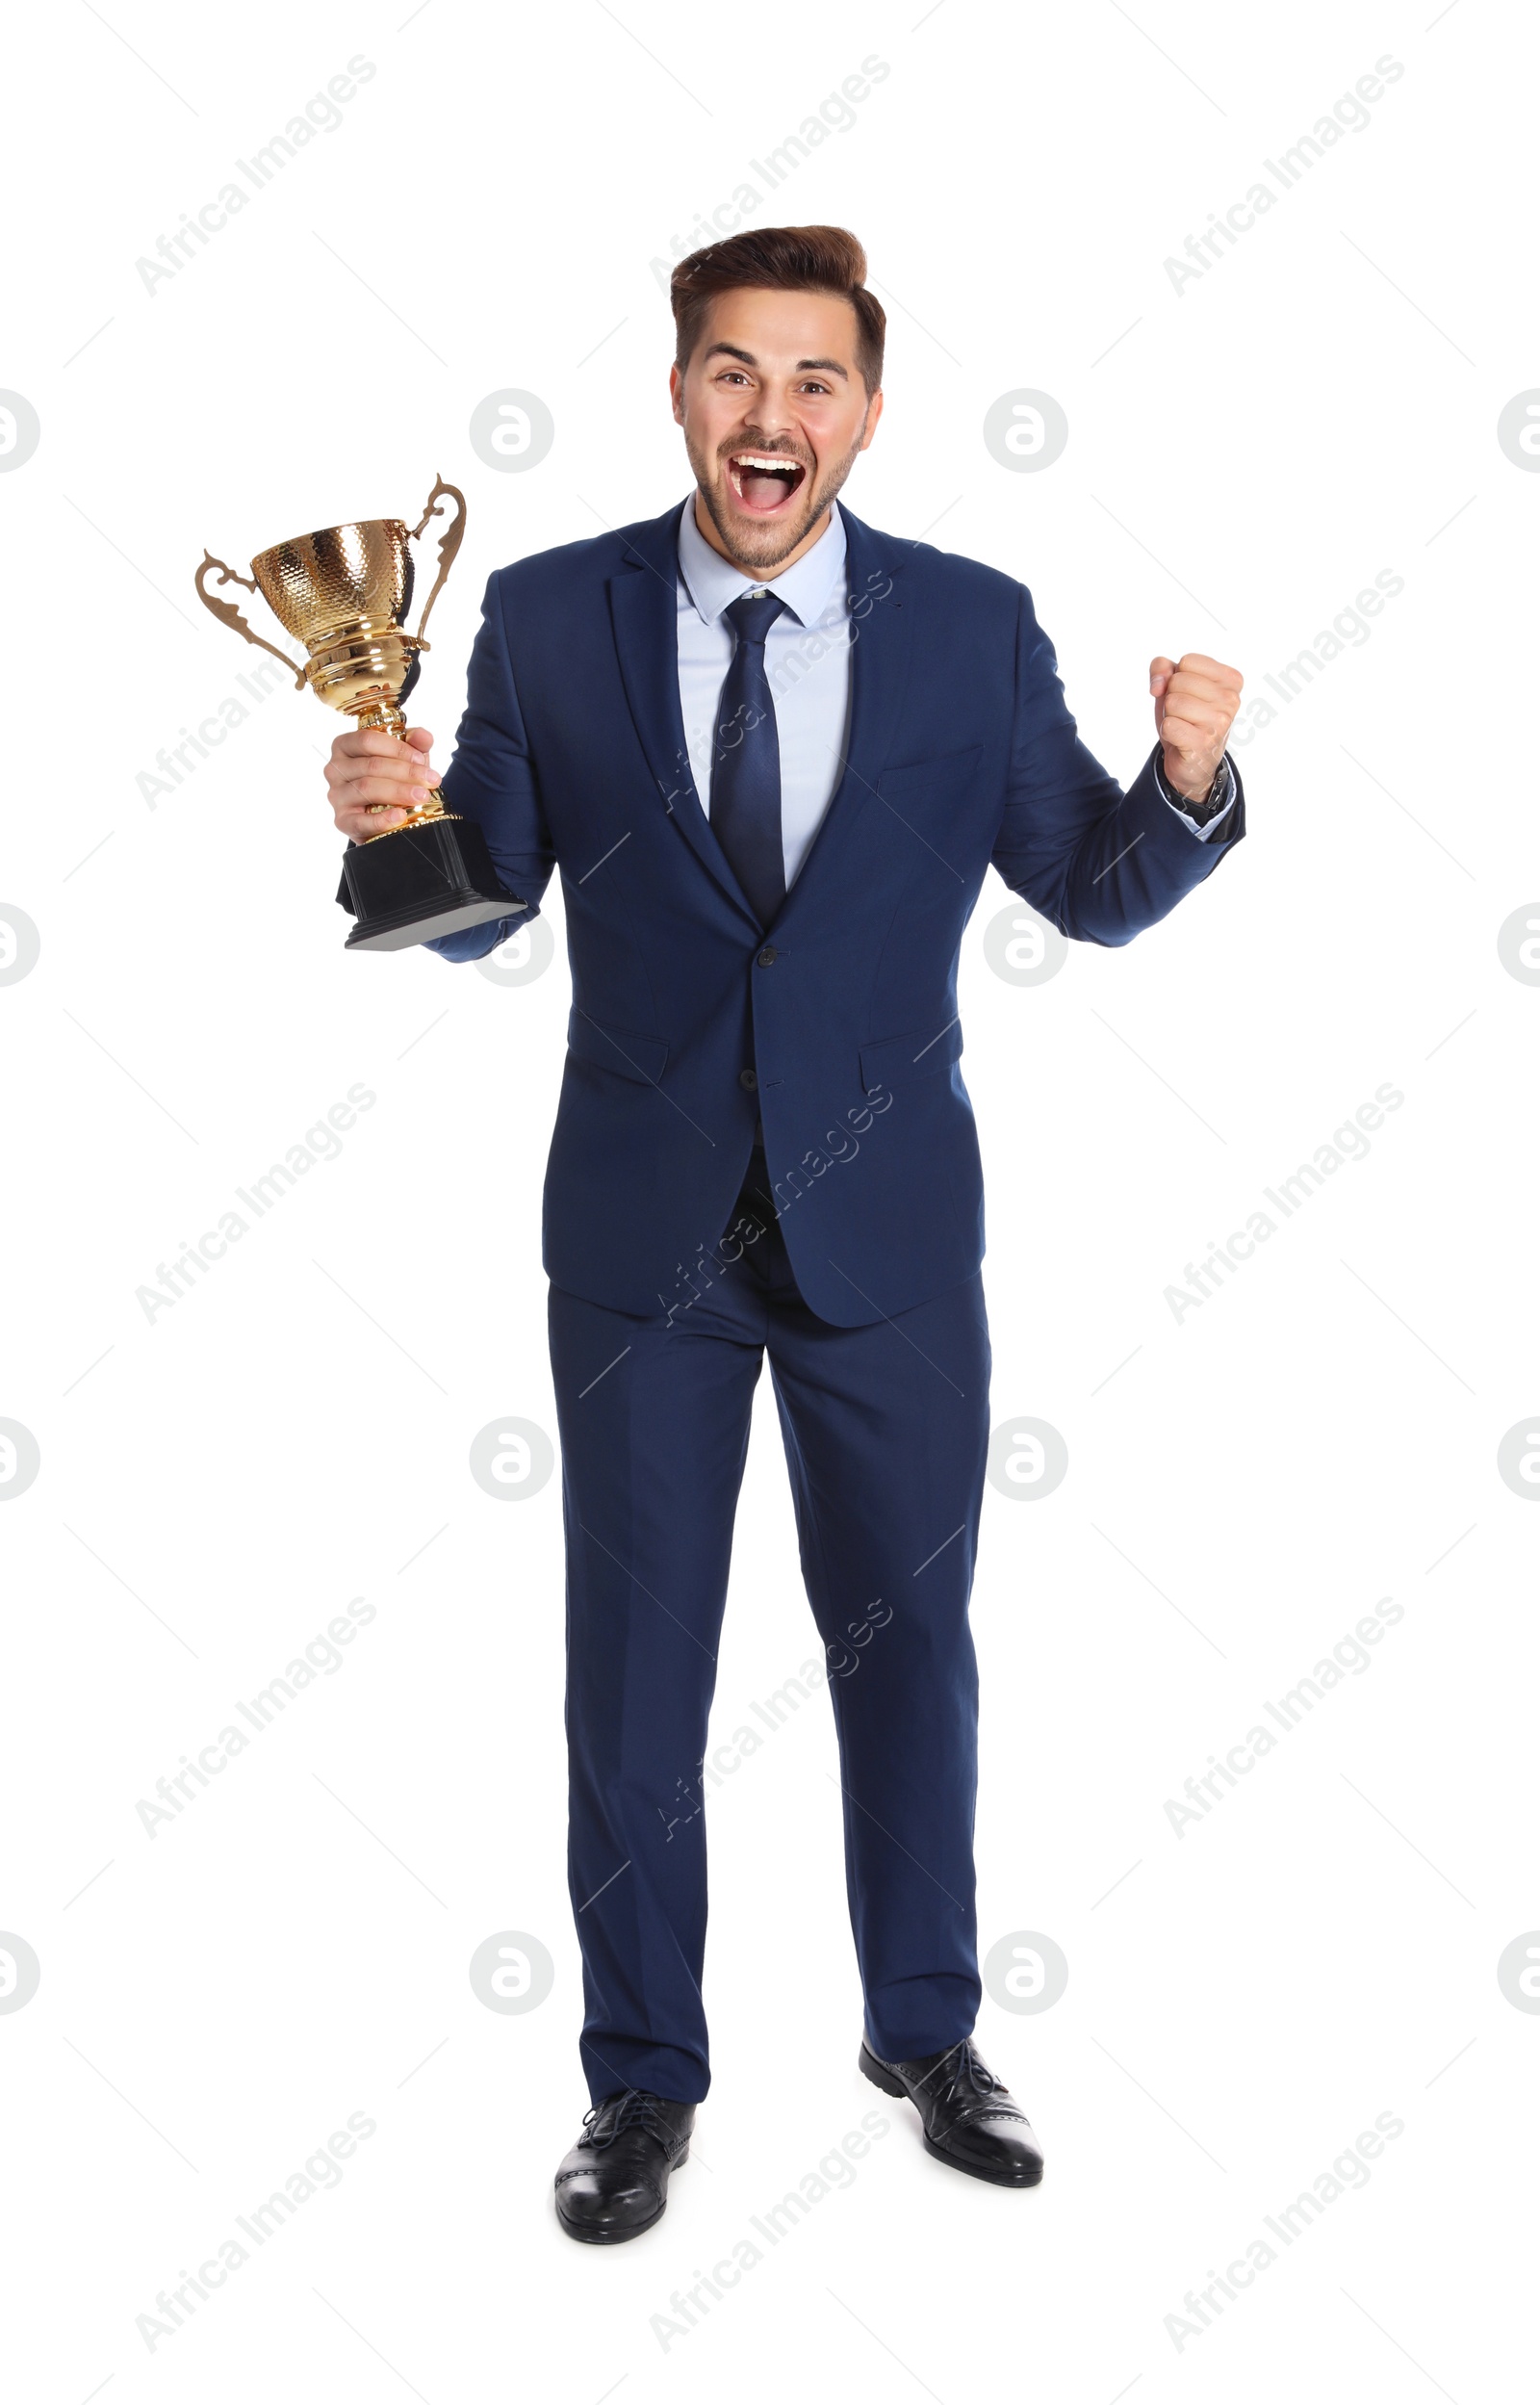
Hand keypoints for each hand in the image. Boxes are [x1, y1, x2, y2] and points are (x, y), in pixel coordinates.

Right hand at [323, 724, 439, 842]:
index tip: (421, 759)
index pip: (367, 740)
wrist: (382, 815)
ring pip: (367, 788)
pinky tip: (400, 816)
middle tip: (431, 779)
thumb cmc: (390, 779)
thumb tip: (424, 737)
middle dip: (406, 772)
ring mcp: (336, 795)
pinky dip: (382, 819)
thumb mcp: (404, 757)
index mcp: (345, 745)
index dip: (397, 748)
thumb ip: (414, 744)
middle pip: (371, 765)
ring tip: (422, 795)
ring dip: (398, 792)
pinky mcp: (343, 821)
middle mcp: (335, 769)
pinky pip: (360, 821)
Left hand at [1149, 654, 1242, 801]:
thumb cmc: (1186, 716)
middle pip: (1178, 681)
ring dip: (1170, 715)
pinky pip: (1169, 725)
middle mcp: (1231, 699)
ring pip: (1173, 702)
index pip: (1188, 661)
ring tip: (1184, 725)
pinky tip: (1181, 738)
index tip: (1188, 694)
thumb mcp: (1174, 684)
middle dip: (1172, 697)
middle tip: (1185, 714)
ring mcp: (1220, 722)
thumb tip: (1157, 686)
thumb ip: (1162, 667)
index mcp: (1231, 680)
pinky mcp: (1204, 743)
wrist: (1192, 760)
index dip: (1177, 677)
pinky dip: (1167, 732)